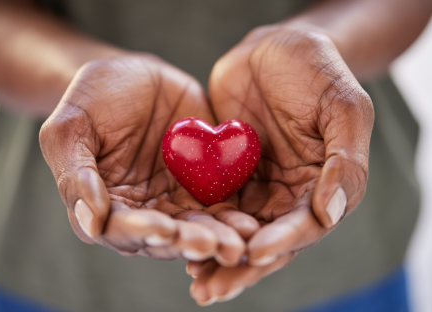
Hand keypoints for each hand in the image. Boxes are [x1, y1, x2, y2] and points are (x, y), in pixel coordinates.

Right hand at [40, 55, 257, 265]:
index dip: (140, 232)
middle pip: (164, 237)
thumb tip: (91, 222)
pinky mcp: (202, 186)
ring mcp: (173, 201)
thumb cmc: (93, 98)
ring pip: (196, 227)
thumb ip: (75, 174)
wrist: (134, 76)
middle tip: (211, 245)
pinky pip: (219, 205)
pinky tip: (250, 224)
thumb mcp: (70, 128)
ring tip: (237, 243)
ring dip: (217, 238)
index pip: (119, 229)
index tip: (162, 228)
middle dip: (188, 242)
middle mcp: (141, 212)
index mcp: (103, 206)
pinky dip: (233, 217)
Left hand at [189, 25, 373, 303]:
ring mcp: (258, 187)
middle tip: (212, 289)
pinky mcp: (228, 175)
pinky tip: (179, 240)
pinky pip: (214, 206)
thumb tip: (331, 213)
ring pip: (238, 231)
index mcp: (324, 187)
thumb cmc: (318, 71)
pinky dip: (200, 226)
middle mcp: (290, 195)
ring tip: (193, 278)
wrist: (276, 48)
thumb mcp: (344, 107)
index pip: (306, 225)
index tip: (254, 253)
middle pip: (268, 240)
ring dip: (216, 255)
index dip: (283, 241)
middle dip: (241, 266)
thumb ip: (346, 160)